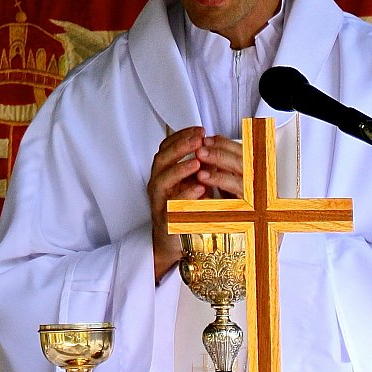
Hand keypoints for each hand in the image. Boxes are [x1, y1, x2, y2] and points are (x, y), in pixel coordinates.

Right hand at [148, 128, 246, 279]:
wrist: (174, 241)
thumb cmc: (184, 210)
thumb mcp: (191, 182)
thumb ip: (198, 166)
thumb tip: (214, 146)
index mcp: (163, 172)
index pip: (166, 147)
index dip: (181, 136)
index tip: (199, 130)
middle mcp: (157, 184)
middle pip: (161, 159)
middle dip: (180, 148)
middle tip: (198, 140)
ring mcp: (158, 201)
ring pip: (161, 181)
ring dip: (180, 169)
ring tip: (197, 163)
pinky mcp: (165, 219)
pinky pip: (172, 206)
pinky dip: (185, 196)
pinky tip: (199, 188)